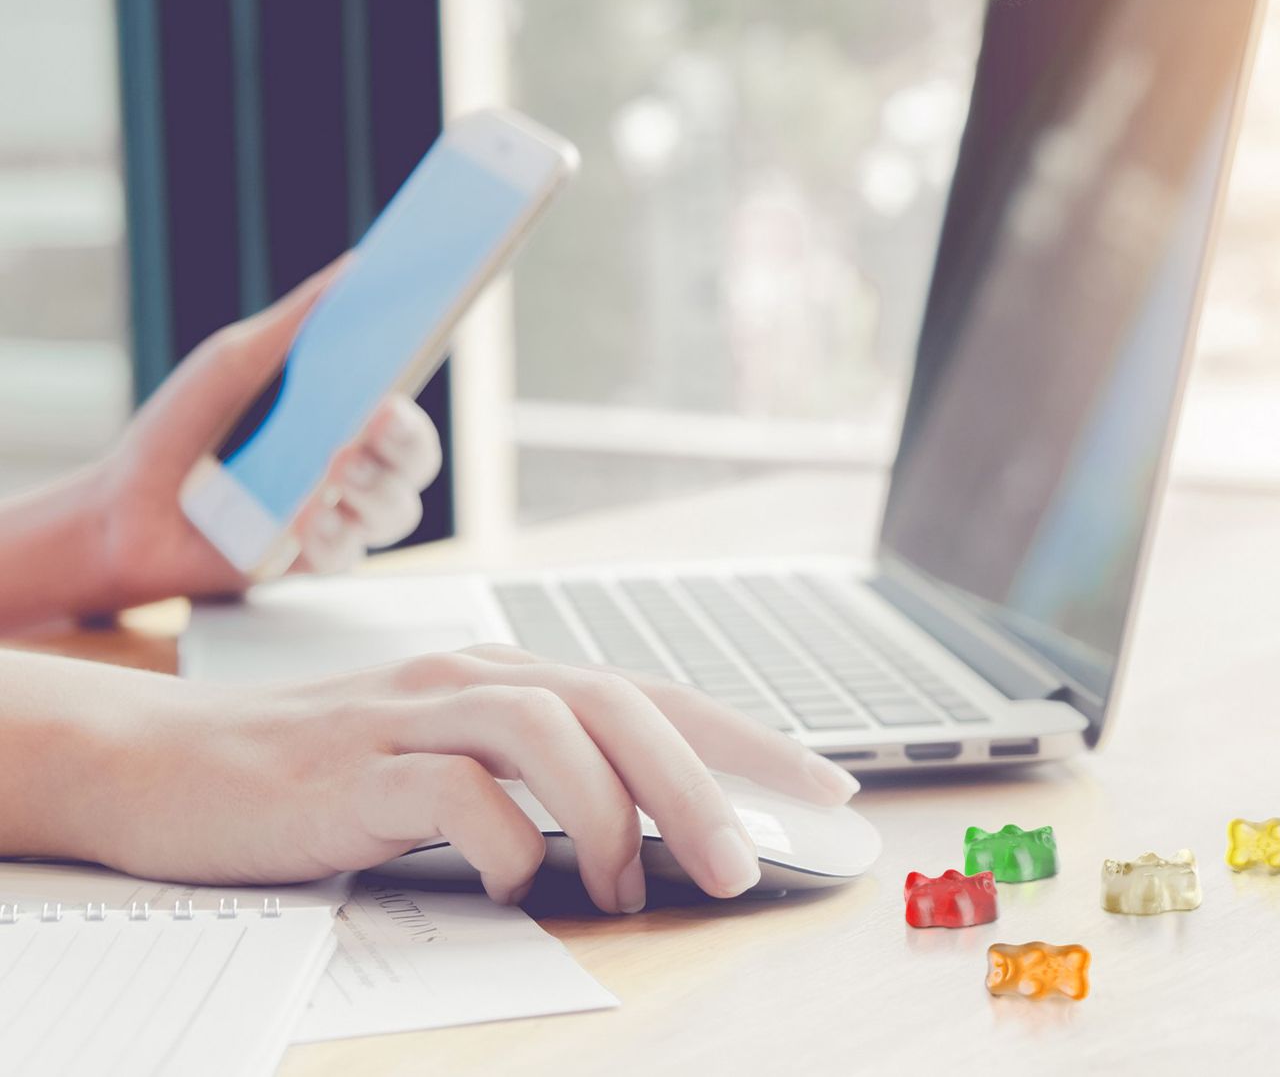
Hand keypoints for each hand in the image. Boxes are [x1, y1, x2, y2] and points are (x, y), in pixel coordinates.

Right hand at [41, 646, 859, 910]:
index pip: (651, 692)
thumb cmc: (324, 773)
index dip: (743, 736)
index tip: (825, 784)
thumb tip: (639, 841)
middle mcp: (474, 677)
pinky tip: (510, 883)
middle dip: (699, 783)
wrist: (172, 763)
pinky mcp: (351, 768)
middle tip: (748, 865)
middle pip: (616, 704)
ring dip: (610, 811)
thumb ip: (533, 781)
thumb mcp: (446, 761)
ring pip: (550, 729)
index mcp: (508, 674)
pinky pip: (450, 790)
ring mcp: (411, 714)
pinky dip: (501, 839)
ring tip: (630, 890)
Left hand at [95, 265, 442, 607]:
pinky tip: (304, 519)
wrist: (121, 509)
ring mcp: (338, 517)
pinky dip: (330, 534)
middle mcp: (355, 467)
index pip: (406, 390)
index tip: (420, 334)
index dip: (424, 365)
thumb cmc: (182, 430)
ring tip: (337, 468)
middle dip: (409, 437)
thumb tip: (355, 267)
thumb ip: (296, 322)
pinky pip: (346, 555)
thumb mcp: (234, 362)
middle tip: (381, 414)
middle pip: (417, 456)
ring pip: (397, 509)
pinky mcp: (310, 563)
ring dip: (373, 489)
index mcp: (346, 414)